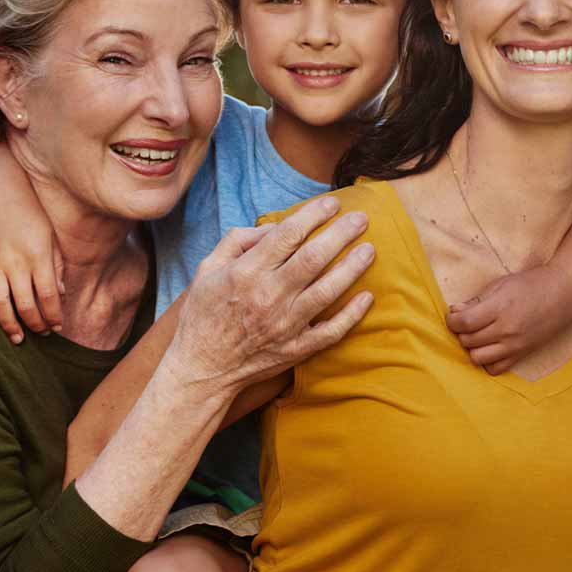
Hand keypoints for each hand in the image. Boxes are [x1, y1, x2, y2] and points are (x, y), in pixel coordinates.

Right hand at [0, 195, 64, 343]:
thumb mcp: (50, 235)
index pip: (49, 296)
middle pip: (26, 303)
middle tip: (40, 334)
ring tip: (17, 337)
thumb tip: (62, 293)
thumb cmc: (30, 211)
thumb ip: (56, 264)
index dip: (54, 315)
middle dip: (35, 323)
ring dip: (8, 323)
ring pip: (0, 302)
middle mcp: (16, 261)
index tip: (57, 327)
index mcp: (39, 256)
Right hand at [167, 197, 375, 392]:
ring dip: (352, 267)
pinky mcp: (295, 348)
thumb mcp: (207, 269)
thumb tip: (272, 227)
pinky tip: (368, 297)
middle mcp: (268, 296)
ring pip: (327, 290)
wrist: (201, 369)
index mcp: (245, 273)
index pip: (287, 235)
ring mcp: (284, 325)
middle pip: (314, 258)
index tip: (332, 203)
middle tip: (362, 218)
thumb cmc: (203, 314)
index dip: (314, 215)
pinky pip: (331, 331)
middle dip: (342, 234)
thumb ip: (237, 241)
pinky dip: (352, 315)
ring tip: (370, 249)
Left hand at [446, 261, 571, 374]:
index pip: (464, 322)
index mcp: (500, 308)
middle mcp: (506, 330)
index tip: (453, 316)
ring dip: (472, 348)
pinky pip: (495, 369)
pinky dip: (487, 361)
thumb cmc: (531, 284)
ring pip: (477, 358)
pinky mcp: (522, 354)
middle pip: (468, 340)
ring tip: (477, 336)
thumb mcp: (501, 284)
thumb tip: (455, 312)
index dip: (452, 320)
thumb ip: (477, 300)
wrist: (563, 294)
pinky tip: (489, 348)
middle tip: (466, 323)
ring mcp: (515, 345)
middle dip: (461, 332)